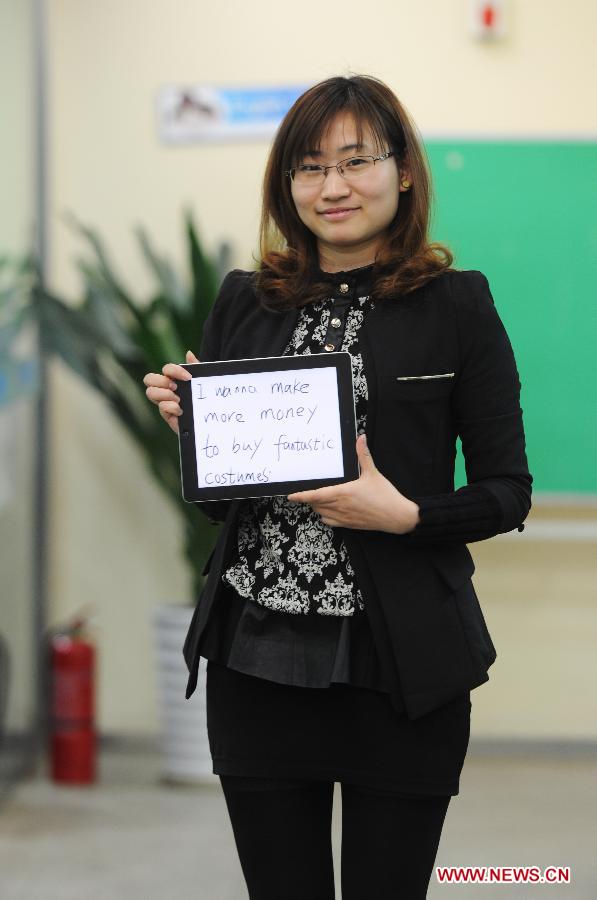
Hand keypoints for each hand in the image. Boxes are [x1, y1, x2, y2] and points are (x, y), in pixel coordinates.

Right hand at [143, 350, 198, 434]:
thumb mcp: (203, 383)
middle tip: (175, 387)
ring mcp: (164, 402)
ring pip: (150, 392)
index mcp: (174, 379)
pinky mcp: (167, 415)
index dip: (174, 370)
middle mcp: (166, 389)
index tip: (188, 377)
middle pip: (149, 378)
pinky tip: (181, 410)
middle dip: (161, 381)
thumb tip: (188, 353)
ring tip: (178, 399)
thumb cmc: (205, 400)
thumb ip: (196, 368)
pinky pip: (161, 408)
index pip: (166, 369)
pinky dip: (170, 407)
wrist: (210, 420)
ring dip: (164, 394)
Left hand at [287, 434, 419, 533]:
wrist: (396, 516)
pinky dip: (325, 516)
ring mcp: (344, 517)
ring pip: (321, 513)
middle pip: (316, 504)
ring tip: (318, 499)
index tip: (291, 496)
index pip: (315, 495)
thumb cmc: (385, 495)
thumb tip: (361, 437)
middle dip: (310, 498)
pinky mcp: (349, 525)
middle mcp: (340, 506)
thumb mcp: (373, 472)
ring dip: (317, 507)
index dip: (301, 496)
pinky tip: (329, 511)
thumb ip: (364, 455)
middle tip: (307, 491)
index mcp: (343, 493)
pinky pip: (329, 522)